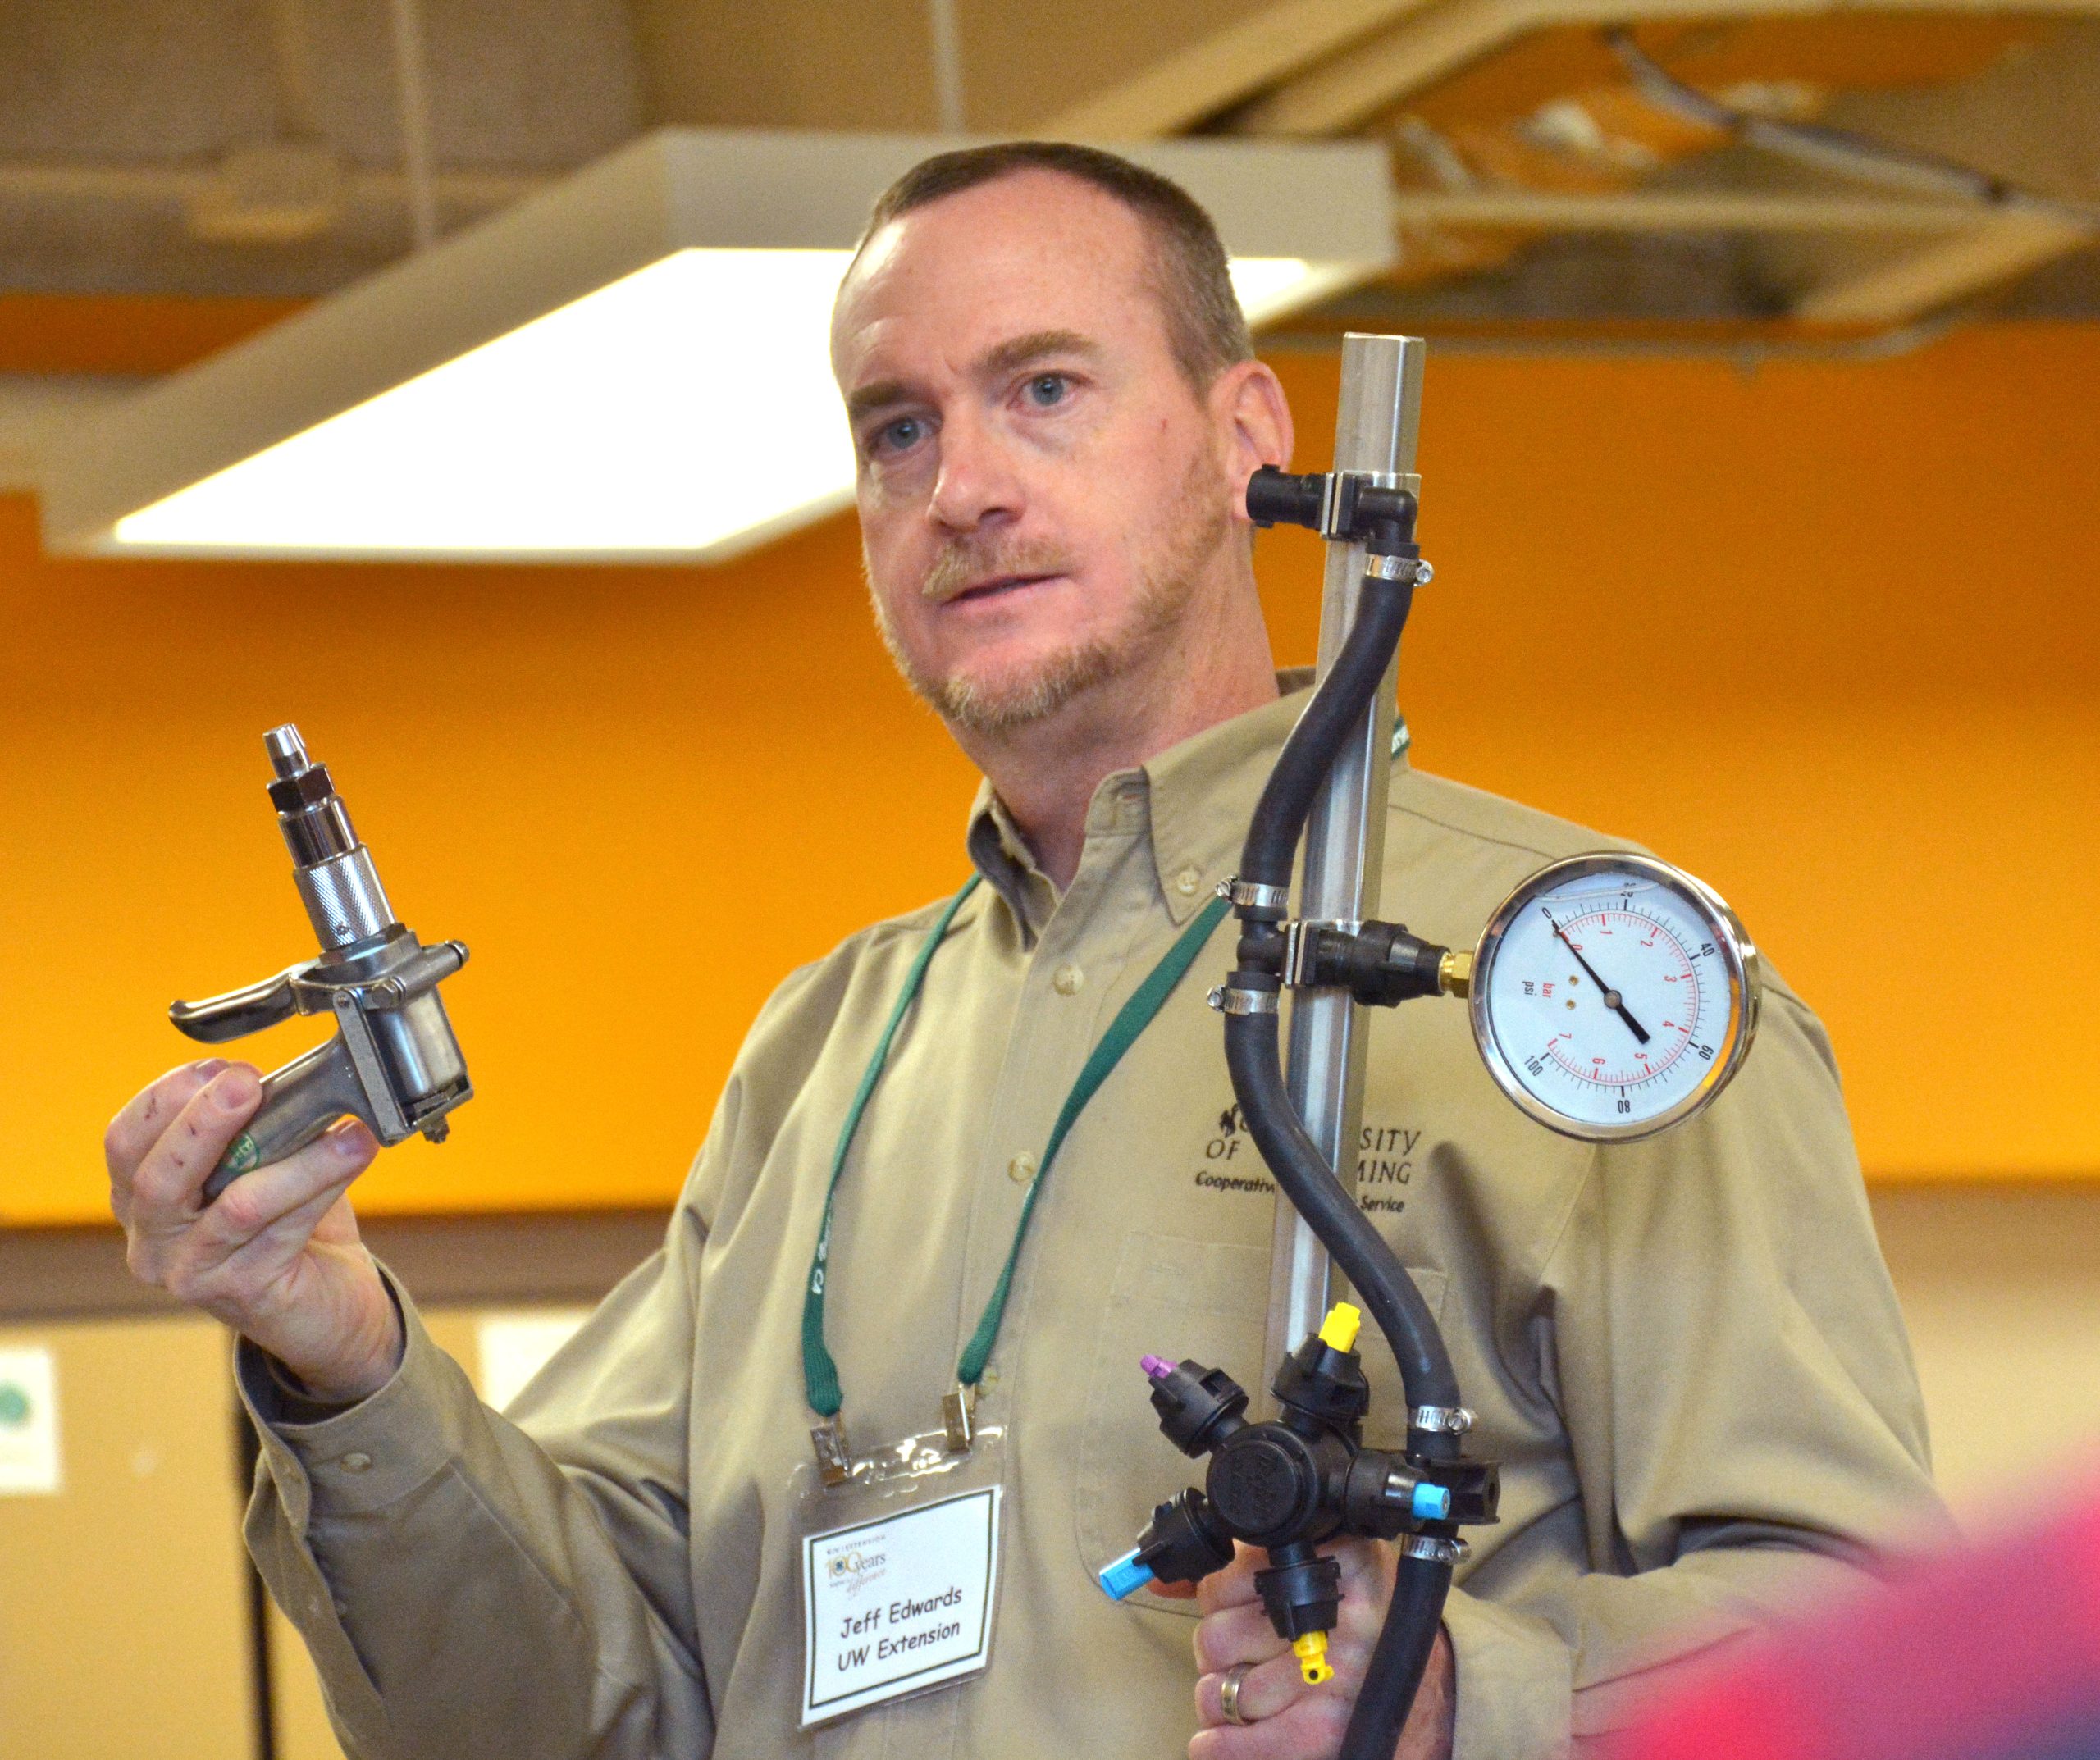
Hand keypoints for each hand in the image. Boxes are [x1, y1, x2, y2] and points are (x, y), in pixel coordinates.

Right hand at [108, 1059, 402, 1401]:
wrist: (328, 1306)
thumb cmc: (287, 1226)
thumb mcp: (258, 1167)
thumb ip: (255, 1127)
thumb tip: (284, 1078)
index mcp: (142, 1199)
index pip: (125, 1142)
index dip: (166, 1098)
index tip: (218, 1067)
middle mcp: (153, 1241)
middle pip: (158, 1176)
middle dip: (203, 1122)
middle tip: (248, 1084)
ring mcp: (192, 1273)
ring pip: (238, 1205)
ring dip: (297, 1158)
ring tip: (343, 1131)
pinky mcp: (242, 1293)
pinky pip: (284, 1231)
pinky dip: (323, 1185)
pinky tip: (353, 1156)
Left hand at [1191, 1539, 1454, 1759]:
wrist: (1431, 1690)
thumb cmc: (1360, 1624)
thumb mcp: (1316, 1567)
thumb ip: (1245, 1565)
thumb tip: (1162, 1579)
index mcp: (1336, 1560)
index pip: (1229, 1579)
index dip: (1221, 1600)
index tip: (1237, 1607)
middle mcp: (1338, 1614)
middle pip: (1216, 1638)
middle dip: (1215, 1654)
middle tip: (1241, 1657)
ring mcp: (1336, 1673)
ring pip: (1224, 1690)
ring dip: (1218, 1700)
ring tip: (1237, 1695)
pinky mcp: (1331, 1727)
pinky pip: (1254, 1744)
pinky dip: (1223, 1748)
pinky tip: (1213, 1744)